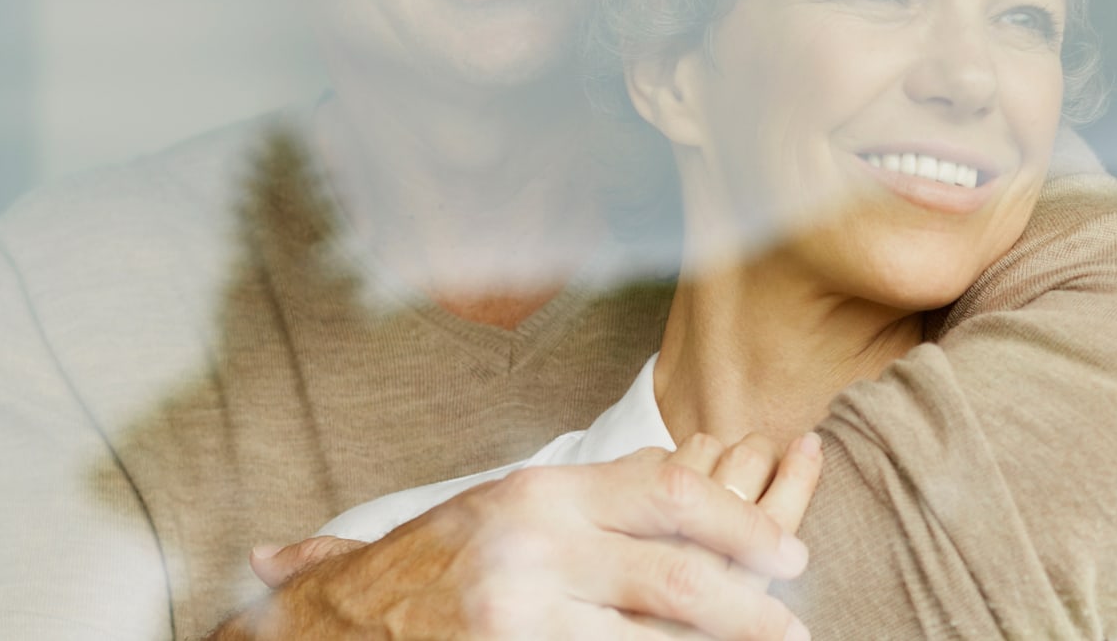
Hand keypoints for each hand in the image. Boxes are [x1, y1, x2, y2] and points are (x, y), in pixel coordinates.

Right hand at [252, 434, 828, 591]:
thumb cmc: (422, 570)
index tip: (783, 553)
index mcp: (539, 493)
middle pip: (677, 576)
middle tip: (793, 626)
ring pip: (652, 638)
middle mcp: (532, 547)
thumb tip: (692, 497)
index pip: (668, 490)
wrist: (323, 625)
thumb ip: (585, 509)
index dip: (739, 524)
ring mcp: (520, 613)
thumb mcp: (500, 512)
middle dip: (749, 608)